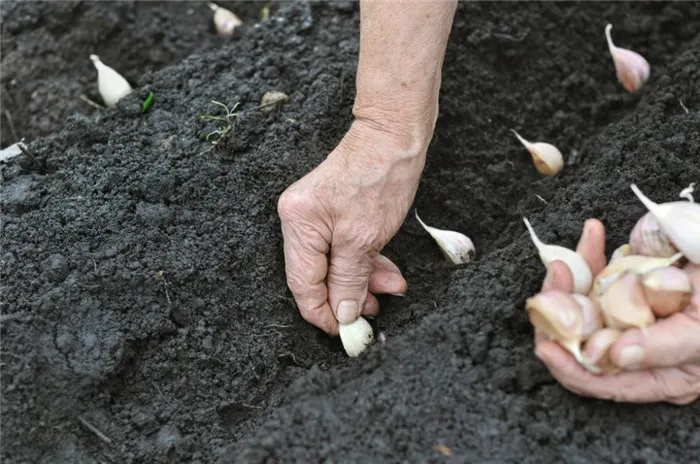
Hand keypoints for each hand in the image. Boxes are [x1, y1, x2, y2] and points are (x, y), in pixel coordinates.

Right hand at [277, 120, 426, 334]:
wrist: (395, 134)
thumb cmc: (381, 177)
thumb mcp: (365, 239)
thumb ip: (349, 280)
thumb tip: (343, 314)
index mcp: (298, 224)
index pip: (302, 285)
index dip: (324, 314)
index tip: (346, 333)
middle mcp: (298, 220)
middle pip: (318, 276)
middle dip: (349, 296)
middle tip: (376, 312)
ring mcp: (314, 215)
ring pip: (334, 264)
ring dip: (363, 279)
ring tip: (391, 288)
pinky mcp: (332, 212)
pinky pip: (343, 248)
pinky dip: (364, 262)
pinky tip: (386, 271)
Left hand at [534, 219, 699, 403]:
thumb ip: (664, 346)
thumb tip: (618, 357)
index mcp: (657, 375)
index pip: (601, 381)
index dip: (569, 368)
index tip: (546, 346)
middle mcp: (635, 348)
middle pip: (580, 340)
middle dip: (558, 312)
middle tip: (555, 284)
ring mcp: (627, 314)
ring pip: (580, 304)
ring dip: (568, 279)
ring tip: (564, 261)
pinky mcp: (626, 284)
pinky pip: (597, 273)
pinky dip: (591, 254)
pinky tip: (593, 232)